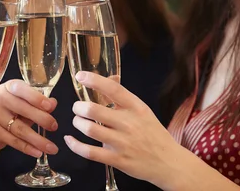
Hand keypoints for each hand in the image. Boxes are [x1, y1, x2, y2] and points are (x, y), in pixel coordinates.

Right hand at [0, 80, 59, 157]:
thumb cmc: (11, 109)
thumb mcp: (24, 101)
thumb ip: (38, 102)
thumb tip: (53, 103)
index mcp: (9, 87)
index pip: (22, 89)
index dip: (36, 98)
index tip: (50, 106)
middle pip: (22, 110)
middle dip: (41, 119)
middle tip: (54, 126)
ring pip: (19, 129)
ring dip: (38, 140)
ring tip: (52, 148)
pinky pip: (13, 141)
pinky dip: (27, 148)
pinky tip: (38, 152)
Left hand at [64, 71, 182, 185]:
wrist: (169, 162)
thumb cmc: (153, 133)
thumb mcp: (142, 111)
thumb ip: (123, 96)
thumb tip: (109, 77)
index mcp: (136, 108)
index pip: (113, 89)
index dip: (94, 80)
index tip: (80, 76)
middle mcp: (129, 123)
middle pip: (93, 110)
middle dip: (78, 107)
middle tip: (77, 107)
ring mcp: (123, 143)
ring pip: (89, 129)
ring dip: (77, 123)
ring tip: (78, 121)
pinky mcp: (117, 160)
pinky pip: (89, 152)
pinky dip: (75, 145)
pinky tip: (70, 139)